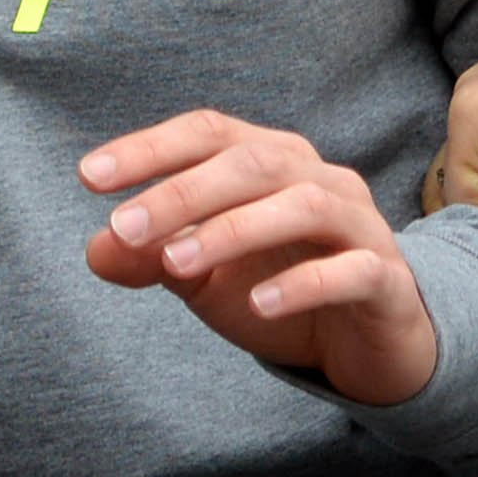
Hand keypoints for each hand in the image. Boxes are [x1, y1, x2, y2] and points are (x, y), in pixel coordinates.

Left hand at [84, 111, 440, 405]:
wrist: (369, 343)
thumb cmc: (281, 291)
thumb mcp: (204, 279)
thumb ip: (151, 259)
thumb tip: (98, 249)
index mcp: (275, 164)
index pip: (211, 133)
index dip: (151, 148)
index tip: (90, 177)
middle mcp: (321, 181)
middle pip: (254, 162)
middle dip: (183, 191)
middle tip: (125, 227)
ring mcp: (361, 226)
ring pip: (304, 204)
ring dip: (233, 230)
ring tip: (177, 263)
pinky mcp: (387, 280)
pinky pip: (352, 270)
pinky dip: (303, 283)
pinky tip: (259, 305)